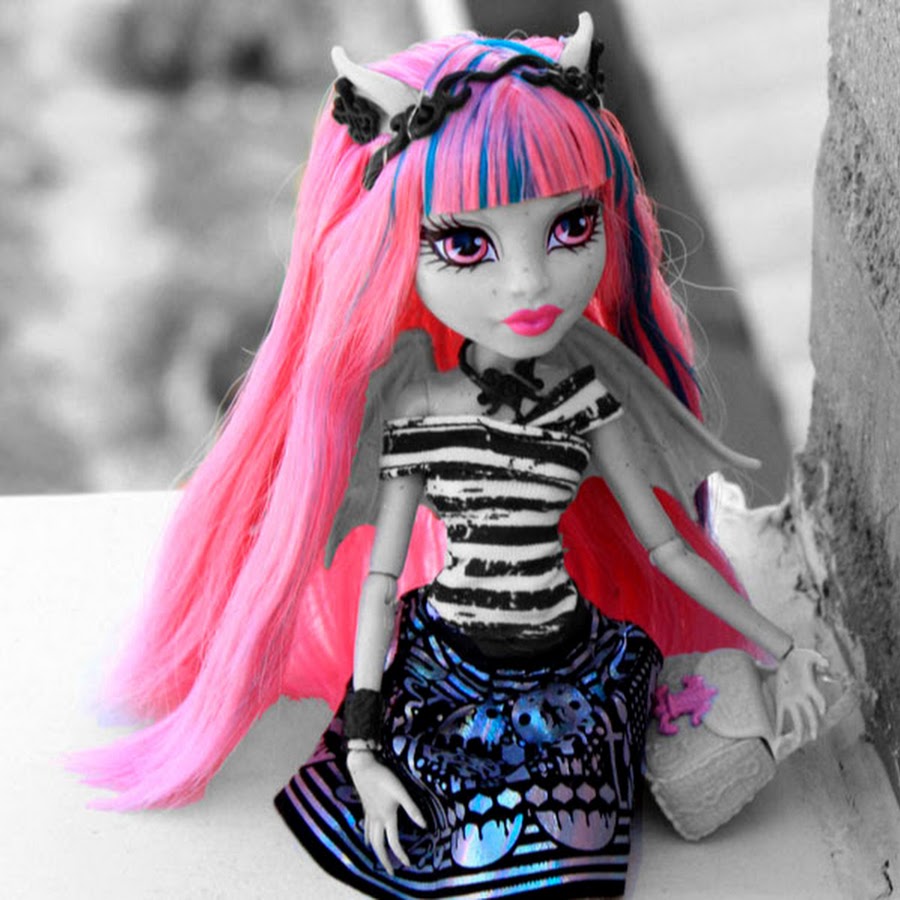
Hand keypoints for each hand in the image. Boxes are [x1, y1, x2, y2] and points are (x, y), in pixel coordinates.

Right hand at [346, 750, 426, 874]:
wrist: (363, 766)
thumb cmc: (383, 777)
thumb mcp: (401, 791)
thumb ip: (412, 808)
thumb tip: (424, 825)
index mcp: (386, 816)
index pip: (393, 841)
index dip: (400, 854)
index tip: (407, 864)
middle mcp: (376, 818)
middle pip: (378, 845)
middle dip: (384, 860)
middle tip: (390, 871)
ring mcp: (369, 814)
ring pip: (370, 838)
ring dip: (375, 850)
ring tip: (379, 857)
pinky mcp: (366, 807)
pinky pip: (366, 828)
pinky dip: (368, 837)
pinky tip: (368, 837)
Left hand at [773, 647, 828, 756]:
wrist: (787, 656)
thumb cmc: (801, 657)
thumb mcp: (809, 655)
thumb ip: (818, 659)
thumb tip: (826, 663)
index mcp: (810, 688)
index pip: (818, 699)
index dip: (820, 705)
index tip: (822, 713)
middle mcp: (803, 697)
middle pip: (809, 714)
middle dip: (812, 725)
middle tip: (812, 737)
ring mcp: (793, 700)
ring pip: (797, 718)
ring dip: (798, 729)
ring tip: (797, 742)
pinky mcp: (782, 699)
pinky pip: (780, 714)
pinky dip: (778, 723)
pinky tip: (775, 735)